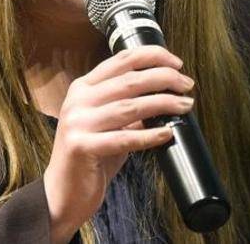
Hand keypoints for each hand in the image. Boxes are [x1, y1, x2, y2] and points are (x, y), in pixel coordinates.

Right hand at [43, 45, 195, 243]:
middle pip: (129, 80)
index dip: (152, 56)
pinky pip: (124, 138)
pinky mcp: (82, 147)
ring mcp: (77, 123)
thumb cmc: (90, 158)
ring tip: (185, 105)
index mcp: (83, 88)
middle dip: (164, 79)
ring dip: (163, 104)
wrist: (62, 194)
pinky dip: (149, 135)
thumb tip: (167, 96)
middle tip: (187, 85)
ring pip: (130, 106)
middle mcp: (78, 100)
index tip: (177, 63)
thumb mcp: (108, 125)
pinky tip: (167, 133)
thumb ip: (129, 108)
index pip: (121, 59)